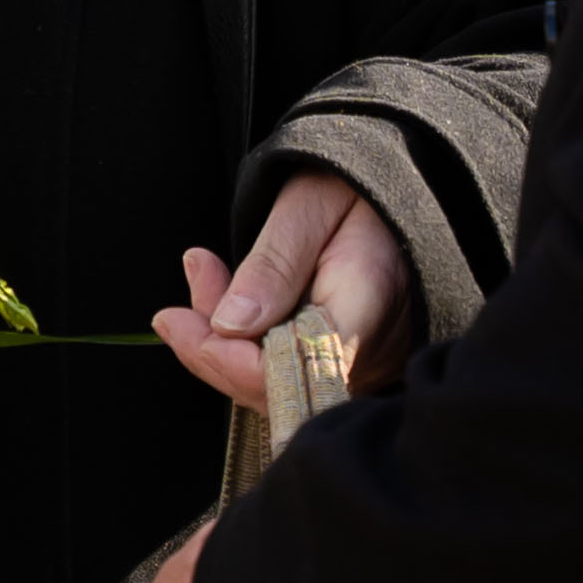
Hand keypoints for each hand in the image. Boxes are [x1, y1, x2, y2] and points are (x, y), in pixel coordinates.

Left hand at [166, 170, 414, 408]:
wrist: (408, 197)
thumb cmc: (362, 191)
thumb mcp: (312, 205)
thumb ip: (273, 265)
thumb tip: (229, 326)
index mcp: (367, 309)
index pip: (288, 371)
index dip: (224, 358)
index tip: (174, 319)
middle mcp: (370, 357)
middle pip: (272, 390)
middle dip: (210, 347)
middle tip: (179, 296)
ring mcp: (361, 370)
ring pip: (271, 388)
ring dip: (221, 341)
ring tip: (204, 275)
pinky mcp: (347, 369)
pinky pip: (284, 376)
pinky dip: (243, 344)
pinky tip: (226, 302)